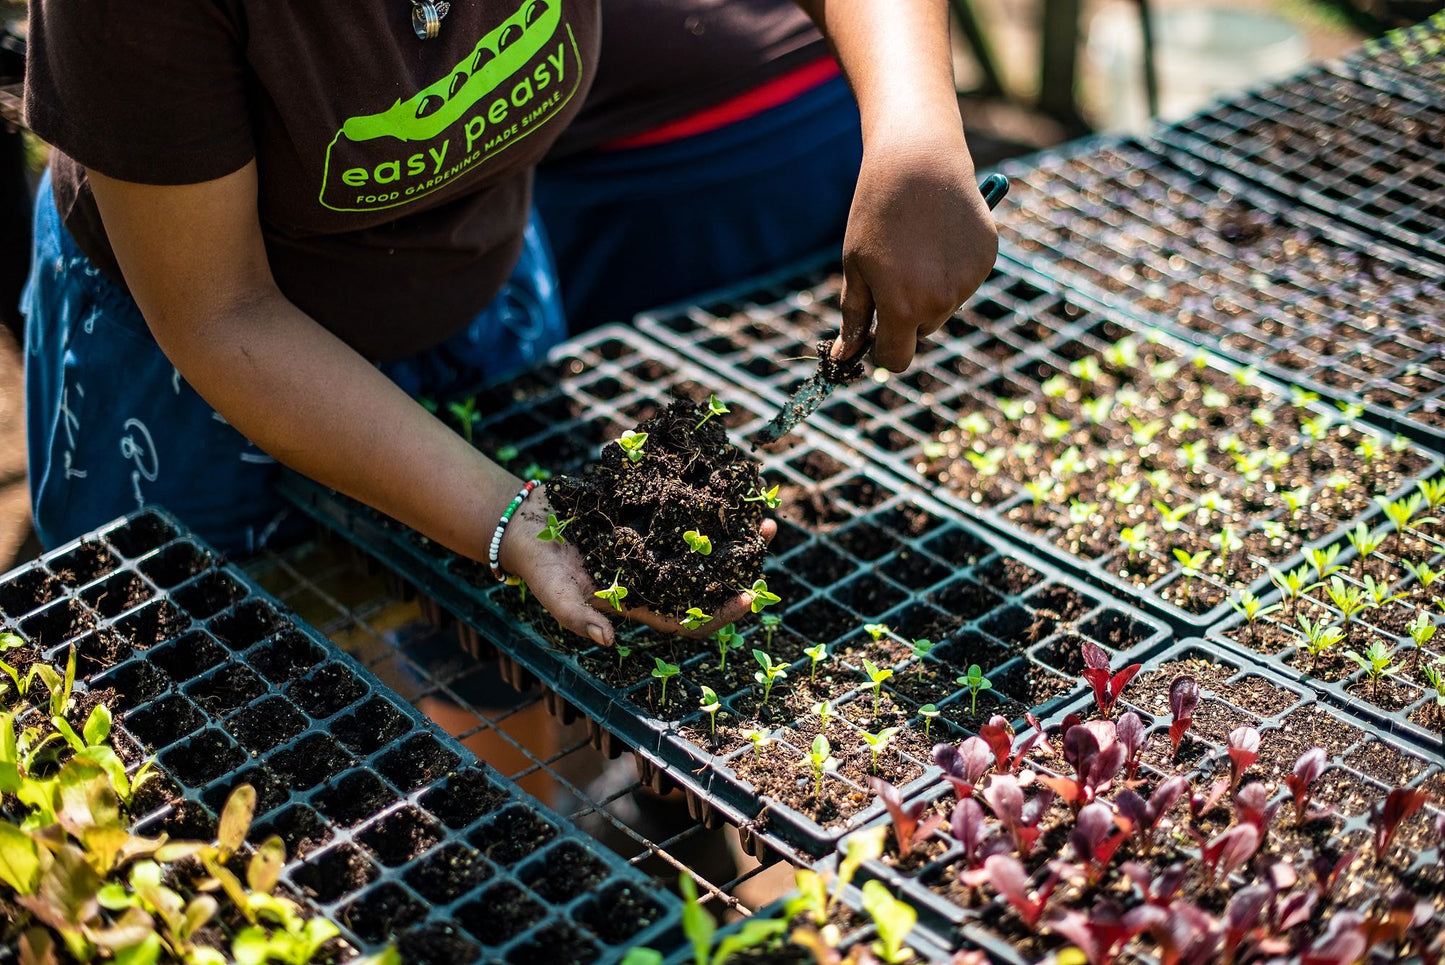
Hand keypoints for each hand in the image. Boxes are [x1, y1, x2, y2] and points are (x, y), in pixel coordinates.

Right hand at [498, 488, 776, 645]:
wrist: (527, 522)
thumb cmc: (540, 566)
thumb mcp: (554, 593)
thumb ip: (578, 617)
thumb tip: (609, 641)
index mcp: (641, 603)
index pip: (688, 618)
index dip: (719, 614)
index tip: (748, 597)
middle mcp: (655, 577)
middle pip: (707, 577)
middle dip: (740, 561)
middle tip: (767, 534)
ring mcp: (655, 547)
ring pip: (704, 543)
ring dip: (733, 528)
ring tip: (759, 508)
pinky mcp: (649, 517)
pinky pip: (685, 511)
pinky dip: (707, 499)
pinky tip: (727, 482)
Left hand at [832, 130, 998, 372]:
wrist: (919, 161)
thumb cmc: (877, 213)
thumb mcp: (856, 266)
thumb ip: (854, 318)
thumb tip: (844, 358)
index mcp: (903, 308)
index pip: (896, 359)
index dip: (881, 350)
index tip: (873, 334)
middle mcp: (941, 302)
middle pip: (921, 332)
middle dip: (906, 314)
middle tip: (893, 269)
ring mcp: (969, 281)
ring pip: (944, 306)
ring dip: (930, 290)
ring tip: (917, 245)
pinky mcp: (987, 259)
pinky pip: (964, 281)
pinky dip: (952, 268)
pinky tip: (939, 235)